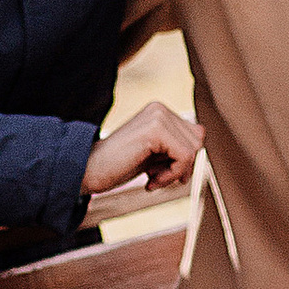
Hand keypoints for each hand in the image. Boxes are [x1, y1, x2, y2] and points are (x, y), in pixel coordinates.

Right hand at [83, 101, 202, 203]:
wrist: (88, 170)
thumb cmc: (118, 165)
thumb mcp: (153, 154)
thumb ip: (175, 146)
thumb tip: (200, 140)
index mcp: (160, 111)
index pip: (195, 136)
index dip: (184, 161)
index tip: (163, 173)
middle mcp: (160, 108)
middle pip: (197, 142)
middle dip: (181, 167)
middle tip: (156, 178)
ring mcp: (158, 116)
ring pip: (193, 150)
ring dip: (175, 173)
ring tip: (152, 179)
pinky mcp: (155, 130)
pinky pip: (184, 157)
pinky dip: (171, 175)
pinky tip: (150, 180)